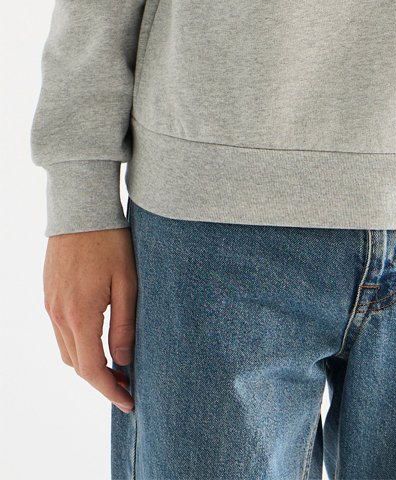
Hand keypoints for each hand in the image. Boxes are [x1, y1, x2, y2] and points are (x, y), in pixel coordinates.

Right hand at [42, 227, 137, 412]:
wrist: (80, 209)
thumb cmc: (110, 241)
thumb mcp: (128, 282)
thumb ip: (125, 325)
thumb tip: (123, 361)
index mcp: (80, 315)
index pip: (92, 369)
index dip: (110, 390)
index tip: (129, 401)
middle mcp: (59, 315)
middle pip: (76, 365)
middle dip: (101, 381)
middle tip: (128, 384)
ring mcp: (51, 305)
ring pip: (66, 350)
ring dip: (88, 363)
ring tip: (116, 364)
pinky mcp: (49, 295)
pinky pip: (61, 332)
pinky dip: (78, 344)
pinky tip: (98, 339)